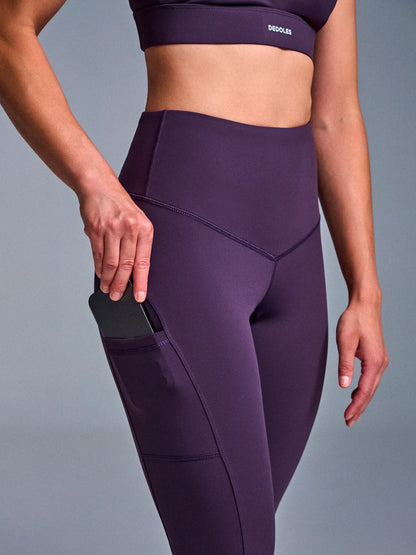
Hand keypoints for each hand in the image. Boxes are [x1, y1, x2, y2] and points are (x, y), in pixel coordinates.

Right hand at [78, 177, 153, 301]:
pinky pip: (98, 255)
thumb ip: (137, 244)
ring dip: (108, 280)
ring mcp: (111, 229)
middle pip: (126, 265)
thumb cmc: (120, 206)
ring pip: (111, 263)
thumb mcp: (137, 221)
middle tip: (117, 296)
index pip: (143, 262)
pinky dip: (99, 268)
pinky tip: (100, 275)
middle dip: (121, 285)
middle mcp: (129, 228)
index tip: (139, 296)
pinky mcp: (95, 230)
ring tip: (107, 289)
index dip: (141, 282)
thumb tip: (133, 273)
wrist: (99, 186)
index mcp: (144, 228)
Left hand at [336, 299, 388, 426]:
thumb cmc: (354, 320)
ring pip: (372, 387)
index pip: (365, 391)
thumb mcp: (345, 341)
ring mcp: (380, 360)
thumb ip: (345, 364)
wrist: (365, 305)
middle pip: (370, 392)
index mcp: (374, 361)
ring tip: (352, 414)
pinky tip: (356, 394)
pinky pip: (371, 379)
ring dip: (362, 400)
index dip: (356, 406)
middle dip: (359, 409)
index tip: (347, 418)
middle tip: (348, 423)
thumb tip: (344, 386)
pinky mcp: (377, 357)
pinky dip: (364, 389)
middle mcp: (381, 363)